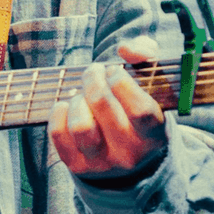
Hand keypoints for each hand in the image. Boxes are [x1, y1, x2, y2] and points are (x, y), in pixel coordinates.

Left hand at [48, 36, 166, 180]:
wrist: (129, 162)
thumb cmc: (138, 111)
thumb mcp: (152, 87)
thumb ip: (147, 57)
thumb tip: (126, 48)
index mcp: (154, 134)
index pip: (140, 110)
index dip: (122, 82)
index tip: (114, 71)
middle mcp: (130, 153)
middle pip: (103, 106)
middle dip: (93, 79)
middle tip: (94, 71)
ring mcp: (102, 162)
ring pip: (81, 125)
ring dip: (77, 100)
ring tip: (83, 95)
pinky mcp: (77, 165)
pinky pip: (59, 133)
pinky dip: (59, 112)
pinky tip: (68, 106)